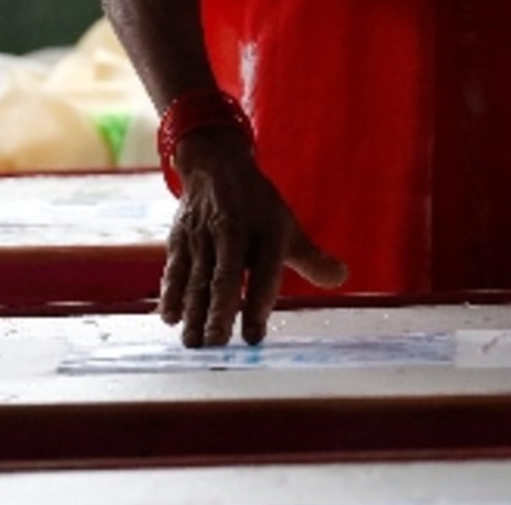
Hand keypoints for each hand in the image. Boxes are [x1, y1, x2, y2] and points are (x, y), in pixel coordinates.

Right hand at [159, 126, 347, 346]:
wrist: (216, 166)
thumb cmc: (257, 207)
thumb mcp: (287, 226)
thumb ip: (311, 258)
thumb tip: (341, 277)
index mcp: (266, 231)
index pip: (264, 272)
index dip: (259, 303)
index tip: (255, 336)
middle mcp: (233, 233)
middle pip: (225, 277)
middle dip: (219, 310)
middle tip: (217, 342)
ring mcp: (204, 236)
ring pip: (197, 278)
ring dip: (194, 312)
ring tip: (194, 343)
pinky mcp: (180, 238)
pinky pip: (174, 268)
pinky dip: (170, 293)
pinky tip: (169, 318)